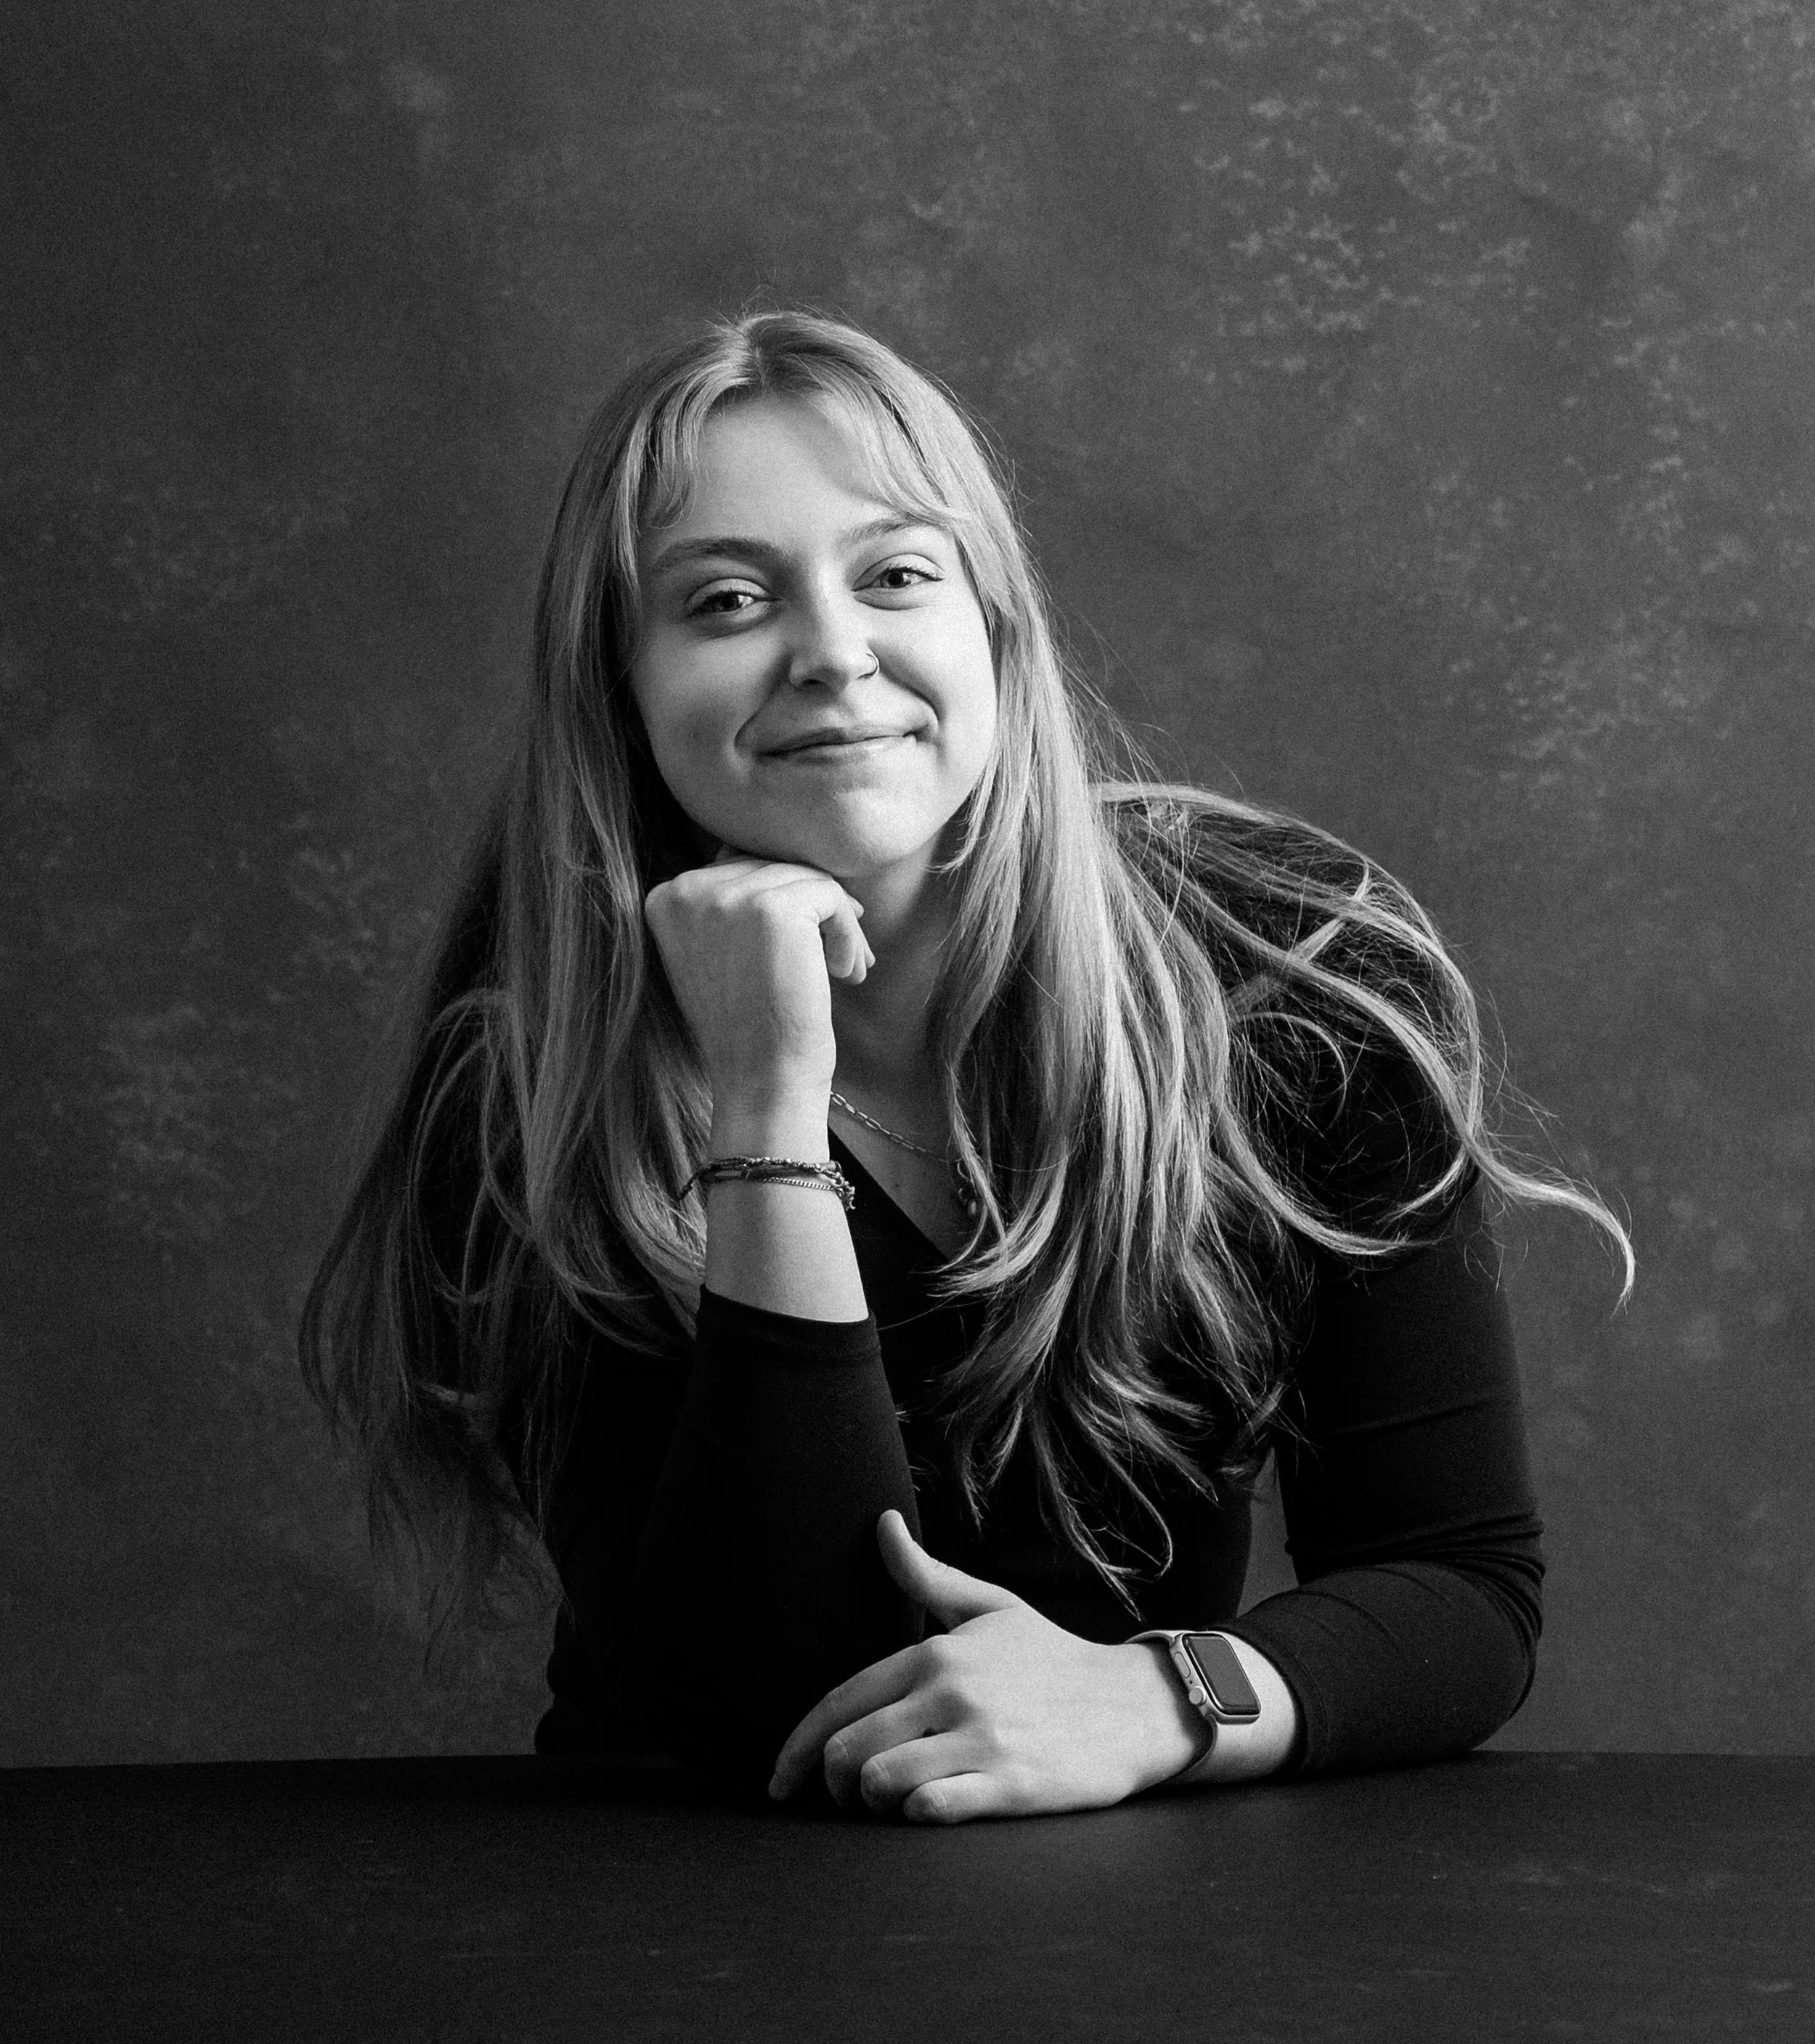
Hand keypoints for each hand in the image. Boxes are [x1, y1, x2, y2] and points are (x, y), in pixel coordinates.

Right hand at [643, 848, 873, 1103]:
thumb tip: (792, 862)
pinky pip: (831, 896)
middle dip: (815, 910)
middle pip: (773, 866)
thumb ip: (734, 905)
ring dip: (838, 925)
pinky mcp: (774, 908)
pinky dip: (850, 934)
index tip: (813, 940)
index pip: (739, 866)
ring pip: (807, 880)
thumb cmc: (749, 1029)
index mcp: (664, 899)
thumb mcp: (720, 956)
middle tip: (842, 956)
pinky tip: (845, 974)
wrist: (761, 1083)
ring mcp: (727, 897)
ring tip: (847, 970)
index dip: (785, 899)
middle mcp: (686, 890)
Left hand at [768, 1510, 1206, 1823]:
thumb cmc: (1053, 1658)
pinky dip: (915, 1817)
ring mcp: (982, 1740)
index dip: (797, 1747)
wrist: (1136, 1705)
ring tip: (886, 1803)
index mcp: (936, 1653)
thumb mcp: (990, 1608)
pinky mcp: (1012, 1785)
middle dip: (831, 1784)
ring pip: (881, 1783)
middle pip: (848, 1749)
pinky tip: (926, 1810)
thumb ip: (924, 1575)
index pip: (839, 1701)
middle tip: (844, 1797)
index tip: (779, 1779)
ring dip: (871, 1804)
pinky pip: (932, 1810)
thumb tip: (880, 1521)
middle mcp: (952, 1693)